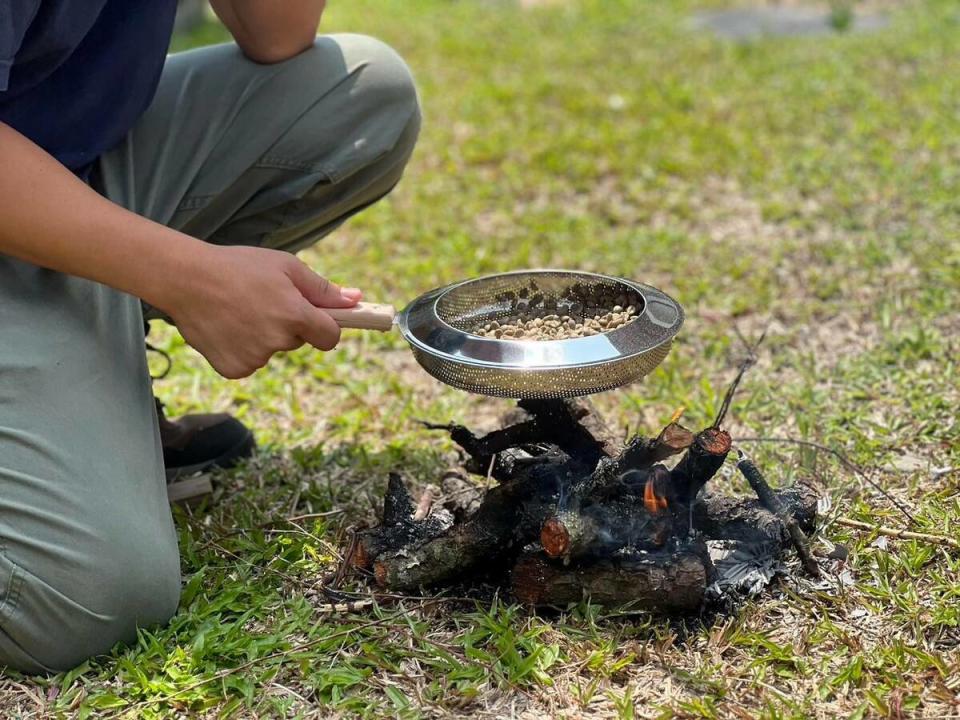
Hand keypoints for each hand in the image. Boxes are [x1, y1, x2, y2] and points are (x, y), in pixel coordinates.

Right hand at [162, 245, 359, 378]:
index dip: (326, 328)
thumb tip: (357, 299)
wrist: (185, 278)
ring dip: (262, 337)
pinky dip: (241, 348)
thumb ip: (323, 289)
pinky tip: (226, 327)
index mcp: (295, 315)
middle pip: (297, 341)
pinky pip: (249, 362)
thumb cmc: (238, 266)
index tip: (315, 318)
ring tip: (239, 310)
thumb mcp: (286, 267)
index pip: (330, 338)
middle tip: (262, 301)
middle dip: (287, 325)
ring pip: (271, 351)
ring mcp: (254, 358)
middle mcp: (277, 341)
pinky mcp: (234, 369)